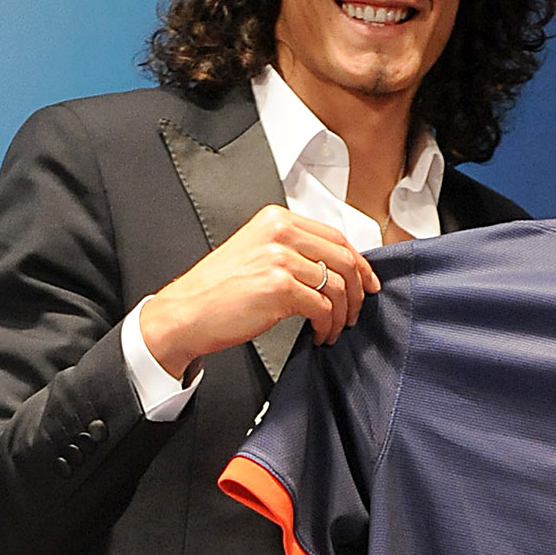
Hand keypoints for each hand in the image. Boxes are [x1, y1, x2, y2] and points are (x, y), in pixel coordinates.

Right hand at [139, 206, 378, 374]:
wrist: (188, 312)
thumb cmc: (218, 289)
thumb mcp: (256, 252)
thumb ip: (292, 250)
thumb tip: (332, 268)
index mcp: (276, 219)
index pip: (335, 236)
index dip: (359, 263)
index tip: (367, 282)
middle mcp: (280, 232)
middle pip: (343, 258)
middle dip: (357, 291)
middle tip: (354, 312)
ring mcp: (280, 258)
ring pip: (336, 285)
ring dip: (342, 313)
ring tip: (334, 328)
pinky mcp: (279, 287)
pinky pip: (322, 308)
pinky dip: (327, 326)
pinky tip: (319, 335)